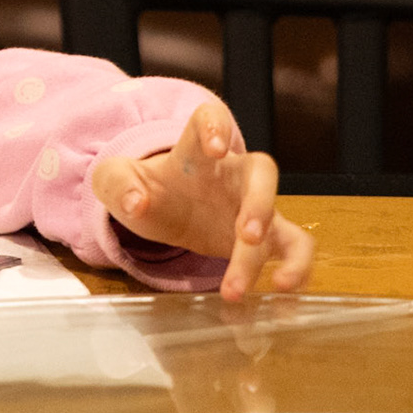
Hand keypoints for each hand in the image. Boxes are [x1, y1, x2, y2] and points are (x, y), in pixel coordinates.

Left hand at [90, 100, 315, 301]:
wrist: (156, 208)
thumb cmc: (142, 186)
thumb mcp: (115, 181)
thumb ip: (118, 184)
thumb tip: (137, 202)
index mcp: (193, 152)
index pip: (210, 120)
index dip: (217, 127)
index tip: (216, 147)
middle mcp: (231, 174)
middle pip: (261, 170)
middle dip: (260, 203)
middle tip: (247, 237)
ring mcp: (251, 204)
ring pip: (280, 217)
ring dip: (279, 250)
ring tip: (270, 283)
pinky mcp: (263, 236)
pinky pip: (294, 247)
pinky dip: (297, 268)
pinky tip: (284, 292)